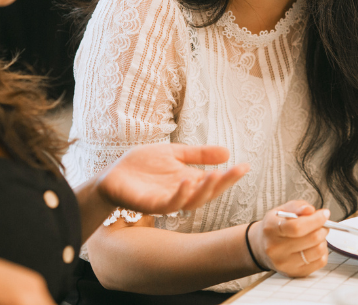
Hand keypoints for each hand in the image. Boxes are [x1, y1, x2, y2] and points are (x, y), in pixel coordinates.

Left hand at [95, 143, 248, 214]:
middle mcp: (181, 193)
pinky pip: (169, 204)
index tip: (245, 166)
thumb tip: (228, 152)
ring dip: (204, 190)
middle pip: (208, 193)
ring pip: (192, 201)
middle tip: (237, 171)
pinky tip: (186, 181)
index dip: (229, 175)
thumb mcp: (174, 153)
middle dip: (223, 183)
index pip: (213, 180)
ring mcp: (167, 200)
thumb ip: (198, 154)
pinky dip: (179, 195)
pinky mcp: (151, 205)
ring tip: (215, 175)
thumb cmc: (142, 165)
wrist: (113, 174)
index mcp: (188, 181)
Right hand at [248, 200, 329, 276]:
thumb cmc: (274, 226)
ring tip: (317, 235)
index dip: (315, 220)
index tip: (325, 214)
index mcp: (271, 229)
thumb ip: (297, 206)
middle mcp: (276, 249)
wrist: (261, 247)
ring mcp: (285, 263)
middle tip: (323, 224)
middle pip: (311, 239)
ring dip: (323, 240)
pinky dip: (322, 252)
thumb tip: (310, 210)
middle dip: (323, 228)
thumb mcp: (281, 210)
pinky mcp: (295, 273)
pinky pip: (320, 262)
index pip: (297, 227)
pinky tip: (314, 246)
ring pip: (318, 251)